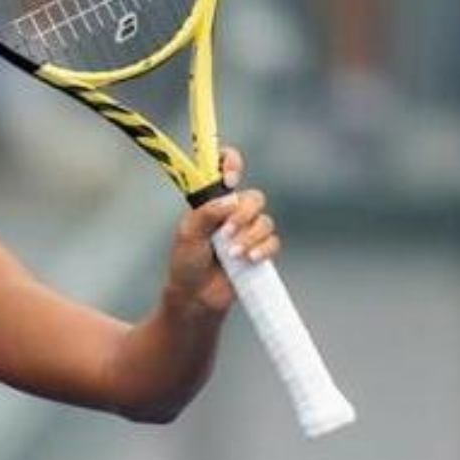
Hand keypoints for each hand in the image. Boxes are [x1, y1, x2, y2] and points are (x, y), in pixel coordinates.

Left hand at [164, 146, 280, 314]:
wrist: (195, 296)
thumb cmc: (186, 264)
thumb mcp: (188, 234)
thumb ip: (206, 213)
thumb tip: (230, 200)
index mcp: (212, 201)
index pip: (225, 168)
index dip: (231, 163)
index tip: (229, 179)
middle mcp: (232, 212)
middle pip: (253, 197)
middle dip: (243, 214)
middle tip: (226, 232)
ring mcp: (247, 232)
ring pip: (265, 220)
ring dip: (249, 236)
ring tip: (232, 254)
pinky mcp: (259, 251)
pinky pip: (272, 242)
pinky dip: (262, 249)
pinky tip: (248, 259)